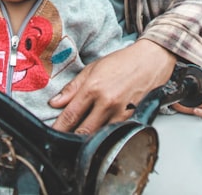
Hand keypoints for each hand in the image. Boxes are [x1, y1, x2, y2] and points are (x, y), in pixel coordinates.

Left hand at [49, 39, 176, 134]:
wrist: (149, 61)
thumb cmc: (122, 62)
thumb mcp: (92, 69)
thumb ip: (72, 88)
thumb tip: (55, 102)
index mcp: (93, 88)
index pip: (70, 114)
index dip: (59, 127)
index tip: (51, 133)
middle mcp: (106, 102)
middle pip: (83, 130)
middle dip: (70, 137)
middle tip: (62, 140)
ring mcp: (120, 112)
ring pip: (98, 135)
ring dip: (87, 139)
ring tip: (78, 138)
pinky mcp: (131, 118)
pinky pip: (113, 133)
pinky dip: (104, 136)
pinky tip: (98, 134)